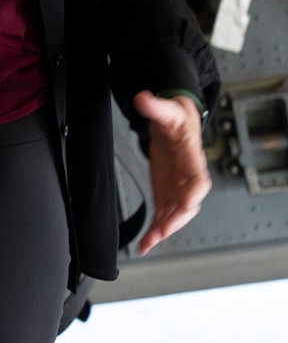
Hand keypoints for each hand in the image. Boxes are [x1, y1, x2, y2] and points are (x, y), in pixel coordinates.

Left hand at [135, 91, 209, 253]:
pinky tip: (145, 244)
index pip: (199, 180)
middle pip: (188, 204)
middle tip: (162, 231)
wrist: (174, 122)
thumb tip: (143, 98)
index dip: (194, 193)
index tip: (188, 202)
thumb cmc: (175, 117)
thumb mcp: (166, 109)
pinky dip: (155, 230)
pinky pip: (163, 214)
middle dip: (176, 219)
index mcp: (192, 158)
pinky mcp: (166, 192)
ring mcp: (177, 187)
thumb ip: (155, 106)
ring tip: (149, 243)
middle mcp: (188, 177)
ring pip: (174, 214)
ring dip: (163, 229)